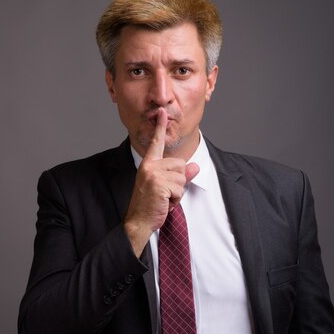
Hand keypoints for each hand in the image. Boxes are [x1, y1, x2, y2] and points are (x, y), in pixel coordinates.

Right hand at [124, 108, 198, 256]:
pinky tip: (163, 203)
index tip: (162, 112)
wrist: (138, 221)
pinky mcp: (159, 184)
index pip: (156, 143)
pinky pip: (180, 188)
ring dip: (177, 192)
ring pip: (182, 177)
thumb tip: (195, 166)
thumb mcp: (166, 188)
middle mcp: (149, 166)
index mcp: (148, 164)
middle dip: (179, 181)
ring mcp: (153, 174)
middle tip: (164, 193)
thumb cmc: (150, 205)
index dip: (160, 127)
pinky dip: (176, 199)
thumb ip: (180, 175)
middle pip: (180, 164)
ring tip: (163, 198)